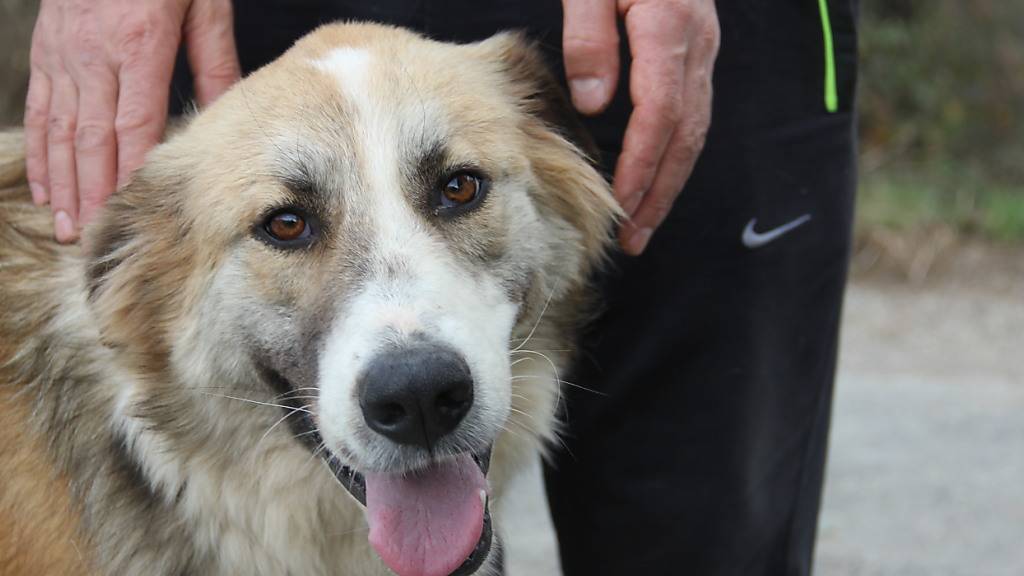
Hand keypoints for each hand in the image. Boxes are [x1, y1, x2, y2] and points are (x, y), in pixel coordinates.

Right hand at [24, 0, 239, 242]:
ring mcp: (64, 52)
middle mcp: (93, 54)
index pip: (132, 126)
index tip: (129, 215)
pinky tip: (45, 181)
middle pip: (91, 139)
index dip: (128, 175)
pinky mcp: (48, 49)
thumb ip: (214, 61)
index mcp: (138, 45)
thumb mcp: (204, 6)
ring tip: (65, 223)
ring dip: (61, 180)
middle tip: (89, 238)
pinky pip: (40, 107)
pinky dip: (41, 148)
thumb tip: (229, 113)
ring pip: (59, 128)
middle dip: (90, 193)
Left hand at [561, 0, 719, 254]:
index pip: (661, 115)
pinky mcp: (696, 47)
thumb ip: (591, 35)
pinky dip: (674, 151)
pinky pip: (692, 110)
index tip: (621, 206)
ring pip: (694, 127)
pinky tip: (654, 174)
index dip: (640, 166)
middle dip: (660, 191)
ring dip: (669, 180)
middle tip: (634, 238)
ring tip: (644, 223)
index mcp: (670, 27)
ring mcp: (703, 46)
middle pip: (685, 133)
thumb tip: (597, 104)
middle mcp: (697, 43)